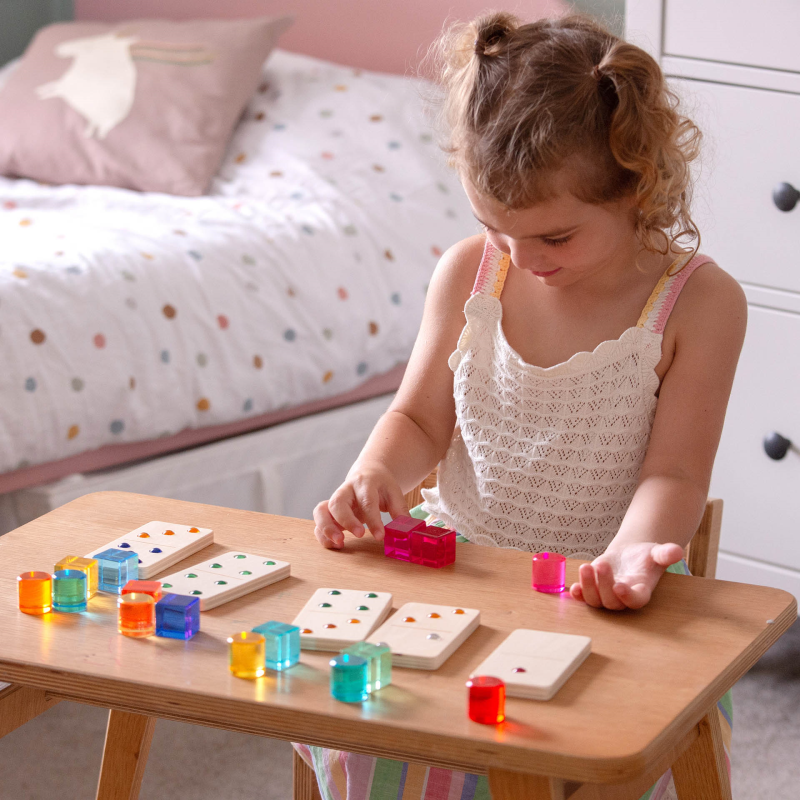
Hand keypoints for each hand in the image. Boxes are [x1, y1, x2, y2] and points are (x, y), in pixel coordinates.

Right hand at [313, 465, 408, 549]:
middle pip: (338, 502)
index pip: (367, 501)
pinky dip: (322, 534)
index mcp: (364, 483)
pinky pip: (318, 522)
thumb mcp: (394, 493)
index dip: (373, 519)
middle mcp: (346, 490)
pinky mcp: (328, 511)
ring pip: (321, 510)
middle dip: (346, 520)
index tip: (380, 536)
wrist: (368, 473)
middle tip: (360, 535)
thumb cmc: (381, 486)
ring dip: (327, 528)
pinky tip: (335, 544)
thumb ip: (400, 512)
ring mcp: (334, 500)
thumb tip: (407, 532)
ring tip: (339, 542)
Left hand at [569, 542, 683, 609]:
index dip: (626, 597)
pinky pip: (583, 598)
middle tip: (602, 565)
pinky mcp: (593, 589)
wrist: (630, 555)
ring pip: (595, 601)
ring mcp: (606, 595)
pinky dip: (577, 595)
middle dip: (604, 585)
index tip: (618, 585)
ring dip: (588, 587)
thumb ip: (666, 553)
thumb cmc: (646, 556)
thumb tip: (677, 551)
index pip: (635, 601)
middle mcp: (622, 597)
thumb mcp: (657, 552)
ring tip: (586, 567)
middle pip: (611, 601)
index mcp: (640, 591)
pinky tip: (573, 587)